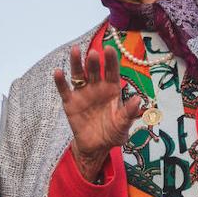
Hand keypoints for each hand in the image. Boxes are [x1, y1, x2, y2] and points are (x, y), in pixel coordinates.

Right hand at [52, 45, 142, 182]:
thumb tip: (139, 100)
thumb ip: (129, 113)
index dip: (111, 61)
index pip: (112, 72)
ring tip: (75, 51)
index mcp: (112, 90)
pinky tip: (58, 72)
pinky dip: (60, 81)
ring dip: (77, 63)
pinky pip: (65, 90)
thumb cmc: (113, 134)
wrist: (96, 147)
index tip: (109, 49)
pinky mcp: (70, 103)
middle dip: (94, 61)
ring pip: (79, 75)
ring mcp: (83, 93)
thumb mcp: (123, 125)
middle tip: (93, 53)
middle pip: (94, 71)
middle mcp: (97, 87)